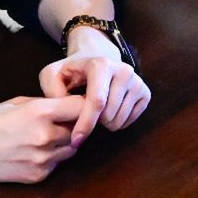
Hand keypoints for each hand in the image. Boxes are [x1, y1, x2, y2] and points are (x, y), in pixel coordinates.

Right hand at [0, 95, 85, 184]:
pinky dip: (53, 157)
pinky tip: (35, 151)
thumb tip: (65, 104)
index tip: (76, 105)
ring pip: (72, 148)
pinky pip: (57, 163)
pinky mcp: (39, 176)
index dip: (81, 104)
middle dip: (74, 124)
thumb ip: (43, 104)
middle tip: (62, 121)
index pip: (80, 106)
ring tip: (47, 135)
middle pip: (79, 129)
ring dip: (66, 141)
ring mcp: (43, 159)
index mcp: (39, 112)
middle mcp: (45, 136)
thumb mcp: (14, 103)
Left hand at [40, 26, 151, 145]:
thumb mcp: (53, 74)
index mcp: (101, 65)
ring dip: (105, 123)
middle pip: (109, 115)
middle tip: (85, 113)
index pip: (97, 101)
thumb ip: (52, 91)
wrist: (97, 57)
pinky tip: (110, 111)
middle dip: (94, 123)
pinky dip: (118, 122)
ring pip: (120, 120)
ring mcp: (137, 82)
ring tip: (97, 111)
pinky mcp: (145, 92)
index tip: (76, 140)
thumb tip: (65, 111)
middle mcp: (124, 71)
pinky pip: (131, 120)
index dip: (86, 123)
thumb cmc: (73, 70)